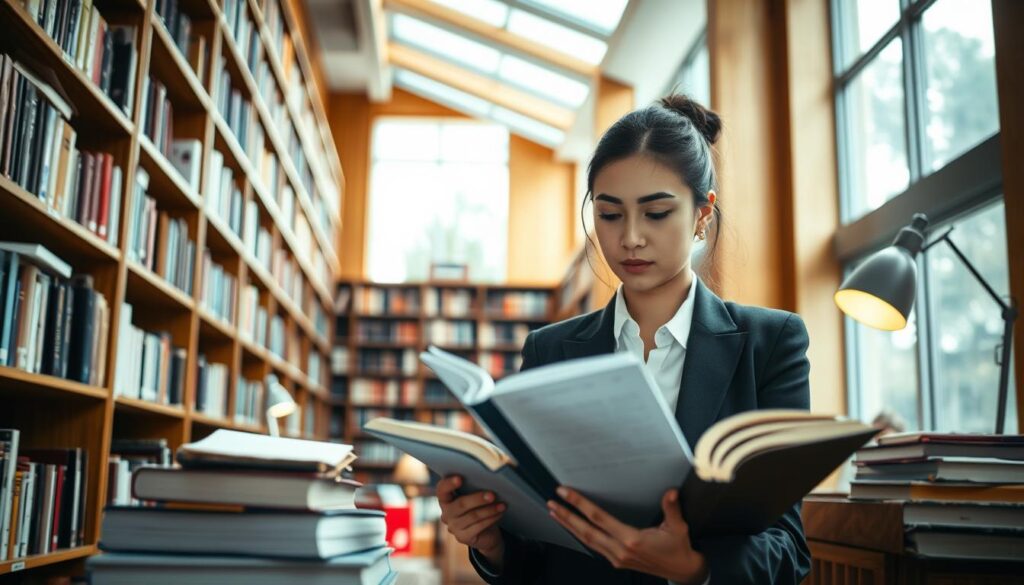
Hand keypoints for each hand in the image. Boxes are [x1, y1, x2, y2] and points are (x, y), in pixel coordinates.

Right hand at [436, 475, 505, 566]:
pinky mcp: (462, 537)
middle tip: (493, 495)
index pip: (442, 490)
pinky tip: (500, 514)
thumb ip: (474, 489)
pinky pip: (478, 526)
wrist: (486, 533)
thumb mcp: (475, 497)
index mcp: (446, 499)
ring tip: (502, 505)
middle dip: (478, 499)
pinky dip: (491, 519)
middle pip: (461, 504)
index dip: (449, 484)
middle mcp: (446, 514)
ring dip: (490, 510)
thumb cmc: (479, 508)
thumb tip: (488, 481)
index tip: (460, 478)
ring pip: (473, 516)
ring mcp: (453, 527)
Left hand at [548, 487, 707, 583]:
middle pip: (586, 531)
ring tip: (555, 513)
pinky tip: (573, 528)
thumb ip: (672, 509)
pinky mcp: (617, 561)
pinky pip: (594, 546)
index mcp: (632, 540)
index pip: (599, 518)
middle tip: (552, 502)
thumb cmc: (678, 548)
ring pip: (587, 540)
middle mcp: (620, 550)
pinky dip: (581, 535)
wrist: (682, 571)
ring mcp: (617, 558)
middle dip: (566, 516)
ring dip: (569, 526)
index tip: (566, 493)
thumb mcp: (678, 527)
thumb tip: (670, 493)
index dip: (580, 504)